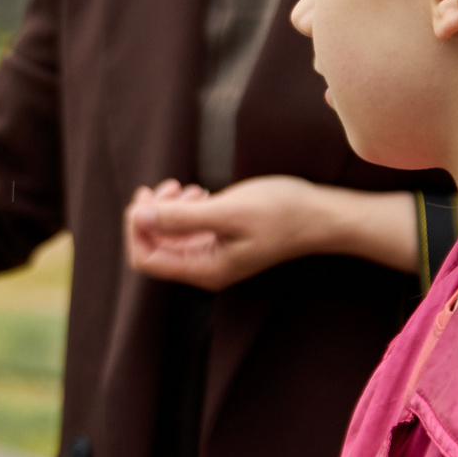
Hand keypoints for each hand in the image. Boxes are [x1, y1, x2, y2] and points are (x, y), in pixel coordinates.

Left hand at [125, 175, 327, 290]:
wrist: (322, 215)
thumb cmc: (281, 213)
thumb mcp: (227, 211)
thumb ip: (181, 217)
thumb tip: (139, 217)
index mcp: (204, 269)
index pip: (145, 258)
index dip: (135, 229)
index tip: (144, 199)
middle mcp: (205, 268)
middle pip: (154, 246)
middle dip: (151, 214)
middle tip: (166, 186)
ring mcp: (214, 255)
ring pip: (170, 235)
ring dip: (166, 209)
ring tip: (182, 187)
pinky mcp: (222, 241)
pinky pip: (188, 229)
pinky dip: (184, 209)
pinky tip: (197, 191)